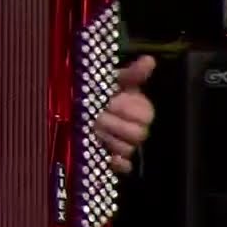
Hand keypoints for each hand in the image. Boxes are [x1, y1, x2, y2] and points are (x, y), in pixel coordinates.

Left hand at [96, 55, 155, 172]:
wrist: (76, 108)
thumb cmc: (95, 92)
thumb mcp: (109, 79)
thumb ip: (130, 73)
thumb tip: (150, 59)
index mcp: (139, 108)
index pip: (146, 114)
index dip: (127, 109)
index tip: (111, 102)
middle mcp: (136, 128)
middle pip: (139, 134)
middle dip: (114, 124)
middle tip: (97, 117)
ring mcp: (126, 145)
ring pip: (128, 149)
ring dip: (109, 139)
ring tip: (93, 130)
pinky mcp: (116, 161)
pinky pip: (125, 167)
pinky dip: (116, 162)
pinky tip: (106, 155)